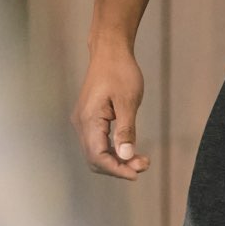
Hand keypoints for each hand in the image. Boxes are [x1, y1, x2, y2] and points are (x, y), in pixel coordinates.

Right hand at [71, 44, 150, 179]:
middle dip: (118, 168)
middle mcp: (81, 123)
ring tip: (140, 159)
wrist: (109, 52)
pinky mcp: (89, 119)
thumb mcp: (128, 101)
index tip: (137, 173)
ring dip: (116, 161)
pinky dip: (112, 151)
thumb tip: (125, 156)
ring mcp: (83, 121)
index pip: (97, 156)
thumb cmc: (120, 72)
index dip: (116, 169)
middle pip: (94, 159)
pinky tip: (128, 150)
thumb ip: (126, 130)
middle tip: (143, 164)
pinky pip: (97, 143)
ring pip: (95, 153)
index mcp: (89, 119)